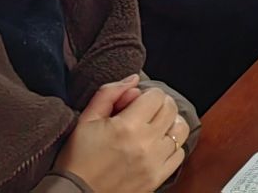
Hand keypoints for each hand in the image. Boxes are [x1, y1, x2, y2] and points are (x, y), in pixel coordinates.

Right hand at [56, 78, 187, 192]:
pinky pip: (179, 154)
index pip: (157, 96)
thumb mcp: (86, 120)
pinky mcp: (157, 178)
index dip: (147, 94)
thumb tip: (134, 79)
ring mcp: (154, 162)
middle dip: (160, 105)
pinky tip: (156, 146)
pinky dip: (172, 146)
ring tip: (154, 127)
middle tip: (145, 112)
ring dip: (170, 124)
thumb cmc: (77, 158)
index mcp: (128, 126)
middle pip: (171, 109)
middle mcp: (146, 144)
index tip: (135, 103)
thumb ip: (109, 93)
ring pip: (180, 130)